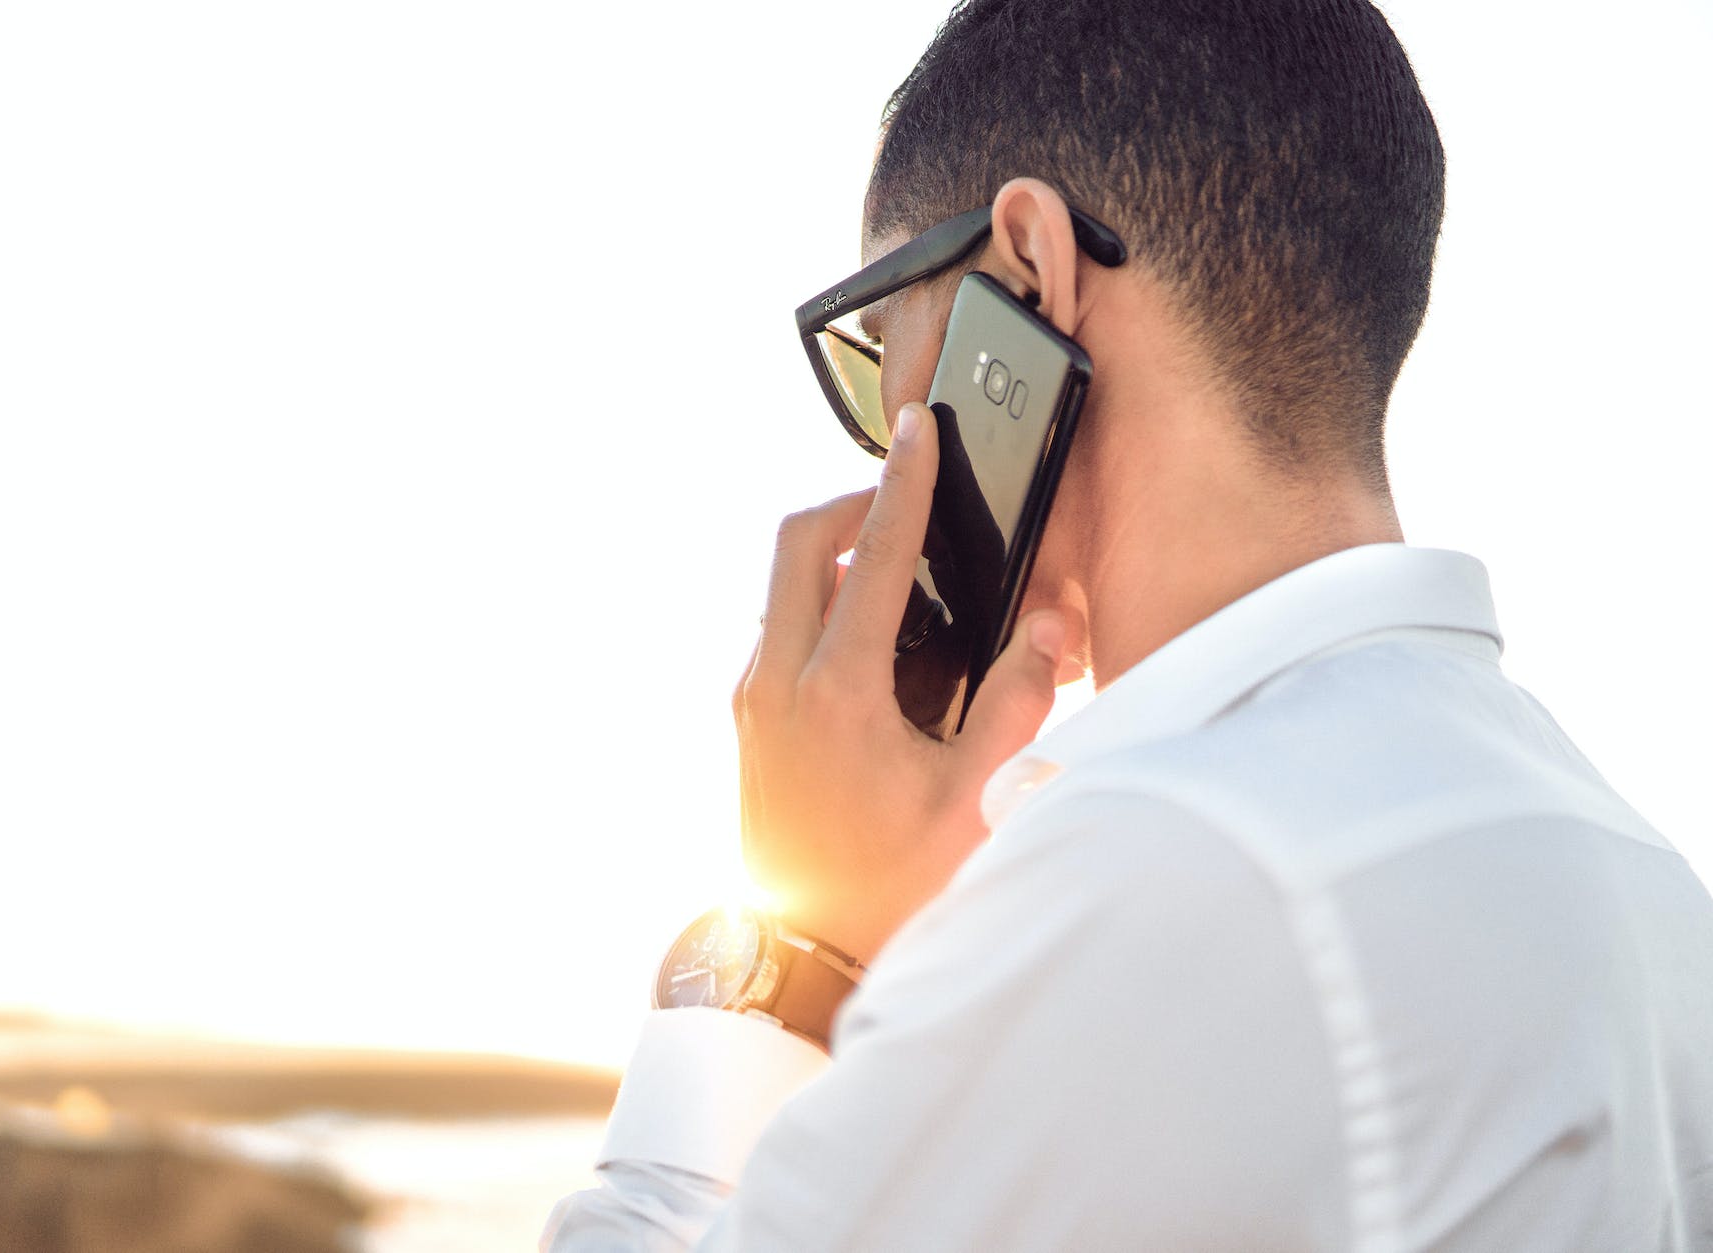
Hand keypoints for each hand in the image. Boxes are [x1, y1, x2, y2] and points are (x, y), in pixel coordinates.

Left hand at [733, 402, 1066, 966]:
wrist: (804, 953)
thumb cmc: (888, 885)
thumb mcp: (975, 799)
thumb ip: (1019, 702)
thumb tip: (1046, 623)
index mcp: (835, 693)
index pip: (872, 556)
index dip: (904, 483)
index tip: (919, 430)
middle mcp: (775, 684)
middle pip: (796, 542)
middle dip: (850, 504)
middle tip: (905, 504)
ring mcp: (751, 700)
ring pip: (779, 583)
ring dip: (831, 554)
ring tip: (898, 571)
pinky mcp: (745, 719)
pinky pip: (777, 625)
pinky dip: (818, 601)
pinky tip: (872, 638)